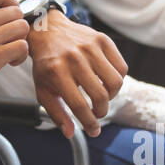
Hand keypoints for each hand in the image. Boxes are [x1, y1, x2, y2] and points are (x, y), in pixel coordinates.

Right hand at [0, 0, 29, 113]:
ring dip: (20, 40)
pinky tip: (10, 62)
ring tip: (10, 52)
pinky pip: (22, 46)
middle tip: (9, 40)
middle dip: (16, 26)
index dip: (11, 3)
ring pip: (22, 27)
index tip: (9, 17)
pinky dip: (21, 55)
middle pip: (16, 11)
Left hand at [26, 10, 127, 138]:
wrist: (48, 31)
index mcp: (57, 72)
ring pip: (115, 82)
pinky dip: (117, 79)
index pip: (79, 105)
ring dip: (111, 96)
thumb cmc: (46, 64)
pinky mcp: (102, 40)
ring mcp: (90, 48)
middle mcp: (75, 58)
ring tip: (101, 96)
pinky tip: (106, 81)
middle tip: (96, 112)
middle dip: (101, 111)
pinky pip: (122, 67)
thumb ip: (56, 113)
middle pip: (100, 96)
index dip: (89, 123)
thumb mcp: (43, 89)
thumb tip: (70, 133)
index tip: (93, 131)